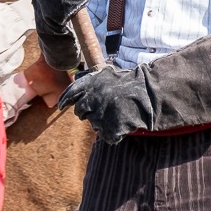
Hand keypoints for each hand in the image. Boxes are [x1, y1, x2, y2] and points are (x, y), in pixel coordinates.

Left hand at [56, 38, 210, 142]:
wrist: (151, 94)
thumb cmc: (134, 83)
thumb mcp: (111, 74)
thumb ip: (94, 78)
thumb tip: (78, 77)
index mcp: (91, 83)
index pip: (70, 92)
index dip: (64, 100)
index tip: (59, 105)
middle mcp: (91, 98)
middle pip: (80, 112)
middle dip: (88, 113)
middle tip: (102, 111)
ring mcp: (99, 114)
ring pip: (94, 125)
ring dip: (104, 123)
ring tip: (120, 114)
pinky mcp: (109, 127)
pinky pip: (107, 136)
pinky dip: (115, 134)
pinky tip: (124, 126)